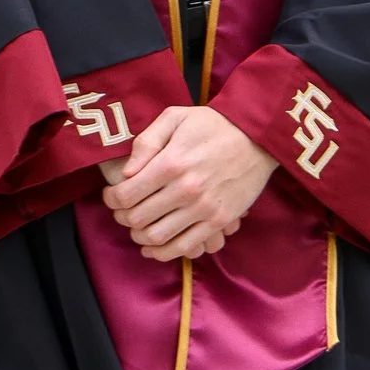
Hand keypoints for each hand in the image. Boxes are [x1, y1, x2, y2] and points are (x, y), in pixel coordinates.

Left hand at [101, 102, 274, 263]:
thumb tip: (126, 173)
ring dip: (139, 236)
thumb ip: (146, 142)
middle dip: (122, 217)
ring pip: (157, 237)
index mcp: (171, 163)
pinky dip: (164, 252)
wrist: (257, 135)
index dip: (111, 199)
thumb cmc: (213, 124)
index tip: (111, 195)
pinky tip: (154, 246)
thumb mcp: (175, 117)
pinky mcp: (219, 221)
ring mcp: (204, 209)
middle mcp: (185, 189)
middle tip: (121, 211)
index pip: (126, 195)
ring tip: (137, 227)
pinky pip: (185, 247)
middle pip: (138, 218)